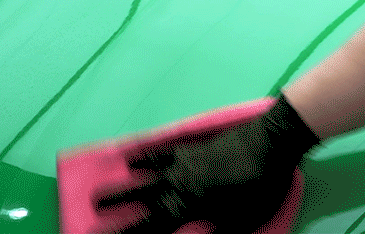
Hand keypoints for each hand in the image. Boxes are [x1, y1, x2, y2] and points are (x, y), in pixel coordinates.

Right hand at [93, 94, 319, 232]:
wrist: (272, 140)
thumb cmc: (262, 184)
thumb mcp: (243, 220)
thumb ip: (219, 233)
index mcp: (189, 204)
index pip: (152, 226)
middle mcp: (180, 182)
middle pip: (141, 197)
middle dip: (117, 206)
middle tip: (92, 208)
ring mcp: (185, 162)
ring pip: (147, 174)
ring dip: (125, 182)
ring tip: (103, 187)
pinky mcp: (194, 147)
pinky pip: (164, 151)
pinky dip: (147, 154)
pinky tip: (136, 154)